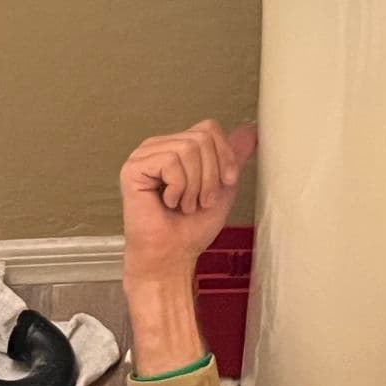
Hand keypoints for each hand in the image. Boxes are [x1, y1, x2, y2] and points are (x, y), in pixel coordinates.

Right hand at [120, 118, 257, 283]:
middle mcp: (158, 145)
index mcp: (177, 145)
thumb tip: (252, 129)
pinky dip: (178, 188)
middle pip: (201, 138)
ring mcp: (143, 155)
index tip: (223, 184)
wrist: (173, 257)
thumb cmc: (192, 228)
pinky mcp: (133, 169)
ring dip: (194, 186)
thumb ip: (233, 155)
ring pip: (188, 149)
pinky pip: (170, 162)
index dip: (223, 156)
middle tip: (198, 201)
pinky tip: (167, 203)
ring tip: (184, 205)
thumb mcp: (223, 185)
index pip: (209, 128)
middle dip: (209, 176)